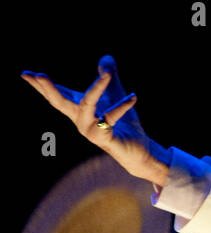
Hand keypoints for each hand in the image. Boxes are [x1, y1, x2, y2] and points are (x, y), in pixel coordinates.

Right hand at [21, 56, 168, 185]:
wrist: (139, 150)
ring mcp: (90, 130)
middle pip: (60, 102)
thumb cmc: (124, 125)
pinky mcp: (104, 138)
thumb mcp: (115, 96)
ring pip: (88, 105)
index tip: (24, 73)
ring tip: (106, 75)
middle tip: (38, 75)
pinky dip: (122, 106)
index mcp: (78, 110)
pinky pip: (111, 117)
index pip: (56, 94)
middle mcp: (80, 120)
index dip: (40, 85)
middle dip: (48, 89)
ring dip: (96, 90)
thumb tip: (106, 57)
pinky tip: (133, 97)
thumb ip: (108, 76)